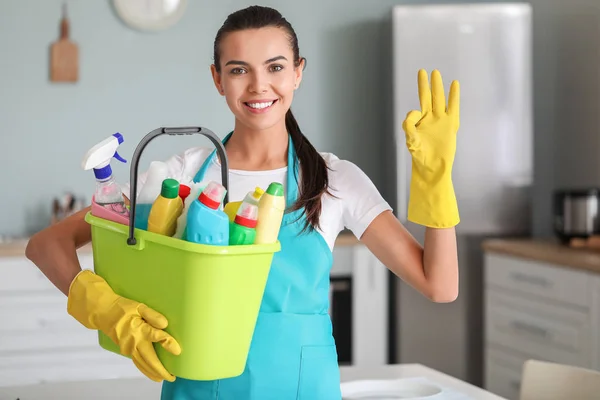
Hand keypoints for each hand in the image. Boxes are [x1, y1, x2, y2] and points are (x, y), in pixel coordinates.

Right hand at [67, 270, 180, 381]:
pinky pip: (137, 363)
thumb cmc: (123, 308)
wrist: (104, 313)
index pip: (157, 337)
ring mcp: (128, 348)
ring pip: (143, 364)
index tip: (178, 351)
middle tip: (172, 377)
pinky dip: (145, 370)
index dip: (168, 344)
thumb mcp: (138, 307)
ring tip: (164, 378)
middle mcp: (134, 342)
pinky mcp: (126, 351)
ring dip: (153, 373)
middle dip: (161, 370)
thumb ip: (152, 315)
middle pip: (150, 359)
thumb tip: (165, 324)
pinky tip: (152, 374)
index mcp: (139, 329)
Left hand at [402, 69, 459, 227]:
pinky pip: (453, 107)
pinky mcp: (451, 124)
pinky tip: (454, 84)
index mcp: (418, 123)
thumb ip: (409, 128)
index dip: (413, 115)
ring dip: (438, 87)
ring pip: (439, 100)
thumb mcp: (411, 142)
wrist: (434, 168)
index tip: (415, 120)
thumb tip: (412, 114)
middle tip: (424, 71)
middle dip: (425, 85)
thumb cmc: (420, 157)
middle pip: (427, 98)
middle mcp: (430, 119)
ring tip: (436, 73)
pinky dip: (454, 96)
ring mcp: (441, 120)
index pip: (415, 112)